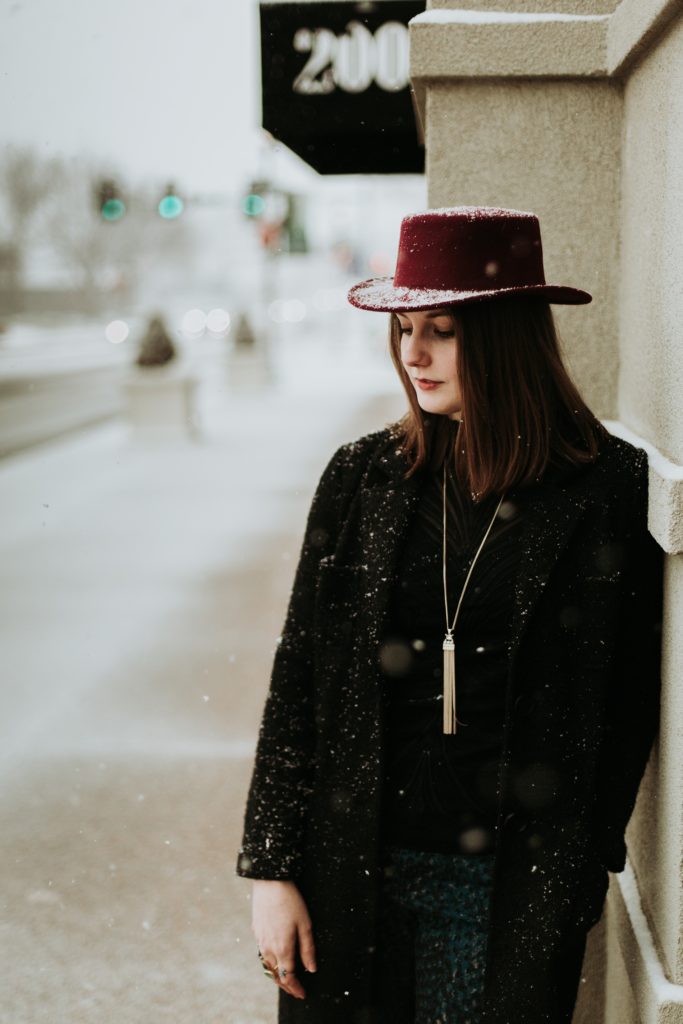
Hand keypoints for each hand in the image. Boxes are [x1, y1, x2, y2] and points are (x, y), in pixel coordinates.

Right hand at [252, 880, 316, 999]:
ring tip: (286, 979)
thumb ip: (307, 949)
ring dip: (276, 976)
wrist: (270, 882)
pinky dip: (269, 963)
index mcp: (282, 948)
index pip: (288, 977)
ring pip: (267, 966)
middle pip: (276, 975)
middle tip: (296, 991)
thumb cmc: (290, 901)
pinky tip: (274, 960)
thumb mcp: (305, 924)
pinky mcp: (256, 931)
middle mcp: (268, 948)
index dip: (295, 988)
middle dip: (286, 986)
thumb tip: (311, 969)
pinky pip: (262, 954)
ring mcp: (260, 940)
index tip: (303, 993)